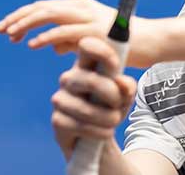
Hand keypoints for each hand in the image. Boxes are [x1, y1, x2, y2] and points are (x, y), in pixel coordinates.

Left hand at [0, 0, 162, 67]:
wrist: (152, 42)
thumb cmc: (122, 44)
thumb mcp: (90, 41)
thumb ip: (70, 42)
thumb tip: (52, 46)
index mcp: (79, 6)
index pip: (44, 7)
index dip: (22, 17)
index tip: (5, 28)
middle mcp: (81, 7)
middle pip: (41, 7)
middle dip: (17, 18)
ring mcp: (87, 16)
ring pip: (49, 14)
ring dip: (27, 24)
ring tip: (10, 36)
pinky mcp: (94, 30)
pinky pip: (64, 31)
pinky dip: (46, 36)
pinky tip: (32, 44)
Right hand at [51, 37, 137, 159]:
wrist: (98, 138)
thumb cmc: (110, 109)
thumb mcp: (124, 96)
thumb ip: (127, 87)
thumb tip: (122, 82)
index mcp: (85, 65)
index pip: (87, 46)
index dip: (101, 52)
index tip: (115, 65)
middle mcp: (69, 78)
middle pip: (91, 81)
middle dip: (112, 96)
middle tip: (118, 104)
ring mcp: (60, 99)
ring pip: (88, 109)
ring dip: (108, 119)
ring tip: (113, 122)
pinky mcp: (57, 121)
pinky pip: (82, 126)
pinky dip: (99, 132)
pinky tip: (104, 133)